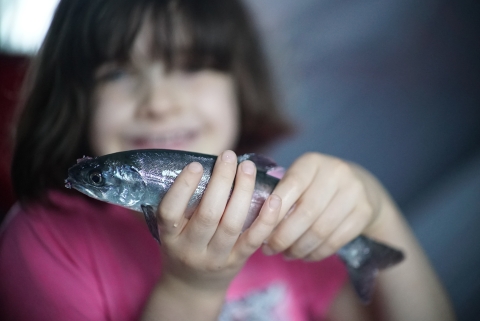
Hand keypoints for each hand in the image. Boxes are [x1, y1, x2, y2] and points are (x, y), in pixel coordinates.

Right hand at [156, 150, 280, 291]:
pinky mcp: (237, 262)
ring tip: (247, 167)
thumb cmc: (182, 247)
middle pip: (208, 213)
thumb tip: (209, 164)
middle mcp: (190, 249)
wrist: (192, 288)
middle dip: (221, 181)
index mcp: (169, 237)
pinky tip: (273, 198)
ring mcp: (215, 258)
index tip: (197, 164)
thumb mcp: (172, 230)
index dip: (183, 187)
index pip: (169, 211)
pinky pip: (253, 239)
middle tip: (229, 156)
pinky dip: (266, 219)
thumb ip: (183, 204)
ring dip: (243, 191)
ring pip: (232, 223)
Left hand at [263, 152, 385, 260]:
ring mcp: (354, 192)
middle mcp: (336, 172)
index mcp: (312, 162)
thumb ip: (281, 194)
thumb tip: (256, 222)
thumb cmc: (318, 186)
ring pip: (320, 229)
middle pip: (305, 212)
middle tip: (269, 249)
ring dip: (299, 248)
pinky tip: (305, 256)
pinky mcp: (365, 212)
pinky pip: (336, 240)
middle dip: (283, 236)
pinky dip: (317, 253)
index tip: (261, 229)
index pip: (290, 186)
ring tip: (286, 255)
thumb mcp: (301, 180)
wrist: (363, 188)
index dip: (274, 211)